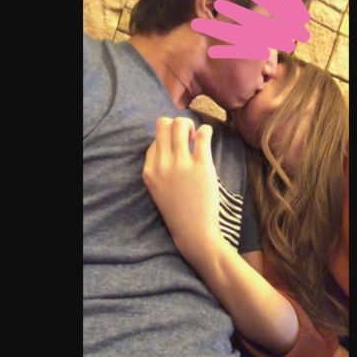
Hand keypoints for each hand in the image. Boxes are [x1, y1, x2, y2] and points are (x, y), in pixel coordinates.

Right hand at [143, 117, 227, 267]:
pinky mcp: (202, 166)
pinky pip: (203, 134)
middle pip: (163, 124)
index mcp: (149, 171)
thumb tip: (170, 142)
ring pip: (180, 125)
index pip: (154, 141)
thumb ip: (160, 168)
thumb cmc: (179, 210)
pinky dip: (206, 130)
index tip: (177, 149)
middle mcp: (162, 165)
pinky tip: (207, 136)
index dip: (167, 141)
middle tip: (187, 137)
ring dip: (189, 125)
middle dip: (176, 124)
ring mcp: (181, 165)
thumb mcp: (158, 189)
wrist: (194, 231)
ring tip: (196, 138)